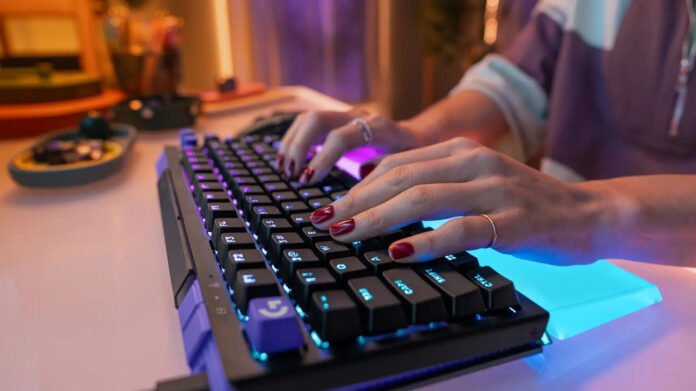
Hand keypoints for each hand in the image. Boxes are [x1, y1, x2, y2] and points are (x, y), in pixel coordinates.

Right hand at [276, 109, 423, 182]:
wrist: (418, 137)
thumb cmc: (414, 159)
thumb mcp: (408, 169)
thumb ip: (383, 177)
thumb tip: (353, 199)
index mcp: (377, 128)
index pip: (340, 137)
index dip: (321, 158)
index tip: (307, 180)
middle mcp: (358, 117)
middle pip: (316, 119)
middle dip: (298, 147)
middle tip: (291, 175)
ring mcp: (344, 116)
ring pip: (308, 118)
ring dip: (291, 143)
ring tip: (284, 170)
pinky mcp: (335, 121)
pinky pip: (306, 123)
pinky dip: (293, 140)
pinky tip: (287, 161)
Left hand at [309, 137, 615, 264]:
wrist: (587, 214)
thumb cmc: (524, 204)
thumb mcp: (476, 182)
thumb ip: (436, 183)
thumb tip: (381, 198)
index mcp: (462, 152)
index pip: (397, 165)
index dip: (357, 186)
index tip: (328, 207)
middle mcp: (474, 163)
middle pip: (401, 179)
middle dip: (356, 203)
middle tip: (324, 223)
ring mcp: (495, 190)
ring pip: (424, 199)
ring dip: (377, 218)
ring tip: (346, 235)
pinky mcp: (512, 222)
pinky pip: (461, 229)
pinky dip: (426, 241)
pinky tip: (398, 252)